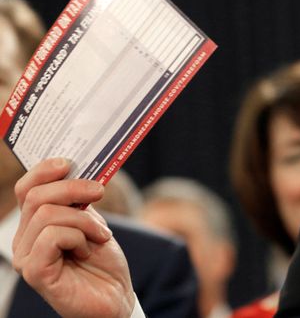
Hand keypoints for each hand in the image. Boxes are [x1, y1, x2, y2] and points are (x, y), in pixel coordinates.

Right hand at [13, 158, 134, 317]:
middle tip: (99, 192)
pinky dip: (78, 236)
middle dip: (74, 188)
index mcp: (34, 224)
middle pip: (37, 196)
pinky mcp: (35, 272)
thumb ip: (80, 200)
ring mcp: (26, 257)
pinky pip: (52, 236)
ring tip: (99, 235)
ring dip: (84, 219)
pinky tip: (87, 250)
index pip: (26, 188)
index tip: (70, 163)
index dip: (44, 169)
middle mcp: (24, 240)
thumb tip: (81, 167)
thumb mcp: (93, 221)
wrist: (115, 297)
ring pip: (47, 214)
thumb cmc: (102, 261)